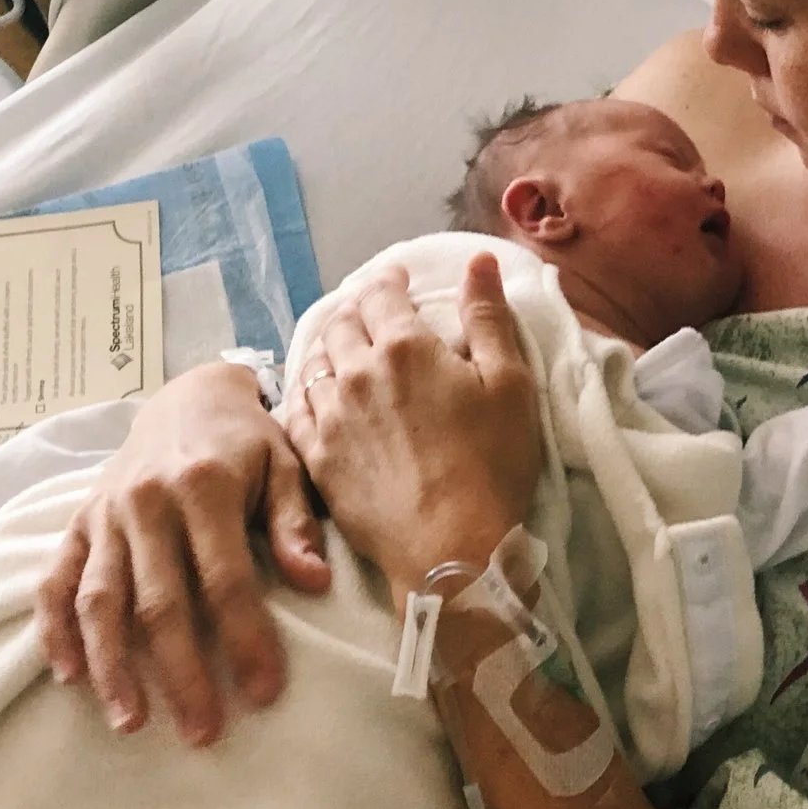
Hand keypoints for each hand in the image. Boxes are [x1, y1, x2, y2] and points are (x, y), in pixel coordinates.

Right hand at [33, 360, 329, 744]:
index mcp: (205, 487)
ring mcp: (105, 515)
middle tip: (202, 733)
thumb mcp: (287, 466)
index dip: (245, 639)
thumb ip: (295, 523)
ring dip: (112, 666)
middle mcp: (147, 503)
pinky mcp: (77, 524)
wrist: (189, 396)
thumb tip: (314, 583)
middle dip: (180, 674)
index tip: (265, 693)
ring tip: (131, 722)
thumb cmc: (248, 442)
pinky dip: (54, 629)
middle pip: (159, 603)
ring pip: (99, 600)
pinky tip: (66, 676)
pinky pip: (55, 580)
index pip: (226, 579)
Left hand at [283, 255, 541, 592]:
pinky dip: (307, 394)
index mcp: (404, 346)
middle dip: (357, 311)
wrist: (450, 546)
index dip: (389, 280)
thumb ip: (489, 317)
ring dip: (329, 350)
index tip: (397, 279)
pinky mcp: (317, 458)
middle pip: (341, 324)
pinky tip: (318, 398)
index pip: (381, 293)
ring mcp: (330, 417)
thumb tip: (479, 261)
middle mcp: (356, 373)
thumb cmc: (492, 464)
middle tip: (372, 315)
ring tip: (344, 353)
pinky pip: (297, 411)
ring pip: (315, 364)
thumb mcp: (510, 383)